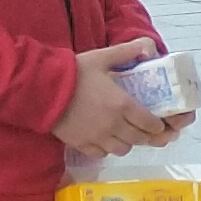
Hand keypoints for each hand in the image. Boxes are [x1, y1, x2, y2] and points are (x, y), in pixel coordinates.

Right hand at [60, 44, 185, 158]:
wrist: (41, 89)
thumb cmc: (73, 72)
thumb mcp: (101, 57)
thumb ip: (125, 53)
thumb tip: (145, 46)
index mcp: (123, 105)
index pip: (151, 123)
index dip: (158, 125)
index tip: (158, 122)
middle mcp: (113, 125)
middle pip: (140, 139)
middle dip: (146, 135)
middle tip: (146, 130)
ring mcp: (97, 137)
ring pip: (122, 149)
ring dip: (127, 143)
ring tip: (124, 134)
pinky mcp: (81, 144)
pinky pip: (101, 154)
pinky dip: (106, 149)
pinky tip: (104, 140)